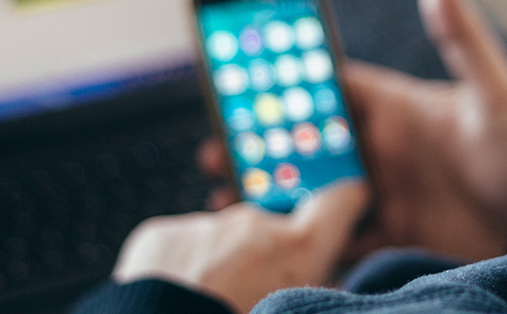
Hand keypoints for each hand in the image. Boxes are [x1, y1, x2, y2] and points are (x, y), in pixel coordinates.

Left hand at [114, 181, 369, 312]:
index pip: (339, 204)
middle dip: (260, 262)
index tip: (347, 203)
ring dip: (215, 269)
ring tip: (203, 308)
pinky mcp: (160, 233)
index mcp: (296, 251)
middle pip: (268, 235)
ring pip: (218, 242)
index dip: (344, 202)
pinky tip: (171, 302)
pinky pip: (178, 247)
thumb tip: (323, 286)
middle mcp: (253, 225)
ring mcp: (203, 225)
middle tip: (244, 302)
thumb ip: (310, 297)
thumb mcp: (288, 309)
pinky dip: (176, 270)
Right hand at [200, 0, 506, 261]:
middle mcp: (376, 148)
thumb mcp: (493, 93)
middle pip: (303, 141)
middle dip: (257, 143)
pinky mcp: (386, 237)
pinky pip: (331, 239)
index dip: (283, 80)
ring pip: (308, 190)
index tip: (238, 78)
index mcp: (392, 107)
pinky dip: (299, 241)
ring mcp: (378, 194)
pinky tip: (267, 246)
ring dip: (268, 192)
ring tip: (226, 198)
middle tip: (213, 147)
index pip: (326, 86)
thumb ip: (463, 38)